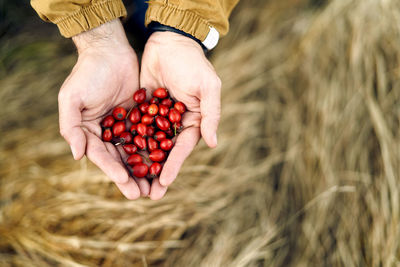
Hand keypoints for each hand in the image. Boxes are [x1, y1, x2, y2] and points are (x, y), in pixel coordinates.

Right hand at [58, 19, 149, 198]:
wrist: (109, 51)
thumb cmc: (87, 74)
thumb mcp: (72, 98)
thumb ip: (70, 127)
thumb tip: (77, 156)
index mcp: (89, 133)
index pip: (102, 157)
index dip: (113, 171)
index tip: (126, 184)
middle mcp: (107, 134)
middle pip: (121, 160)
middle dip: (132, 178)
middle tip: (145, 195)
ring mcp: (125, 126)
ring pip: (136, 152)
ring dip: (145, 169)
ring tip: (157, 186)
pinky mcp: (141, 117)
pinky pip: (149, 136)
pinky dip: (156, 150)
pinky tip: (166, 162)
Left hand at [140, 31, 220, 199]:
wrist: (169, 42)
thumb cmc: (192, 64)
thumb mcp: (208, 87)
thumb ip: (211, 114)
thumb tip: (213, 143)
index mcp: (192, 122)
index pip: (182, 149)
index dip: (173, 166)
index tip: (164, 183)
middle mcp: (175, 124)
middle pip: (165, 153)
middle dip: (157, 174)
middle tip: (148, 195)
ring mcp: (157, 119)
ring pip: (148, 146)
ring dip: (140, 165)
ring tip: (131, 184)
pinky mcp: (142, 111)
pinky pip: (134, 130)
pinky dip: (127, 144)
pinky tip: (117, 159)